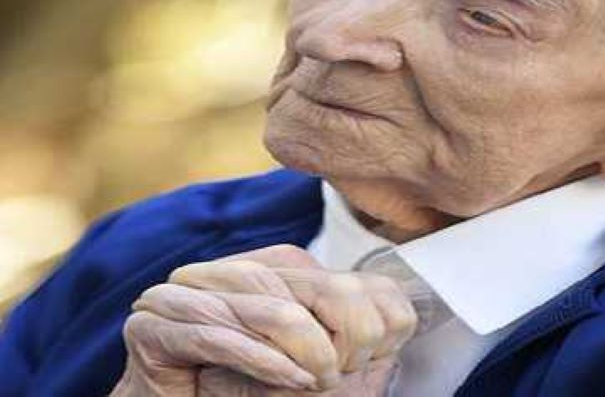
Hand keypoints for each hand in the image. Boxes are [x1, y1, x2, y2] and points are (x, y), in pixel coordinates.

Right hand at [109, 244, 417, 395]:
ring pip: (270, 307)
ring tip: (318, 381)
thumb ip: (351, 341)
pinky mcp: (152, 325)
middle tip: (340, 375)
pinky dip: (263, 361)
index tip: (369, 361)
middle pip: (314, 286)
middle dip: (341, 334)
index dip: (370, 319)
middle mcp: (232, 273)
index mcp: (274, 274)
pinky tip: (292, 380)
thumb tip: (400, 317)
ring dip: (305, 350)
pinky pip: (219, 334)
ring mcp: (186, 293)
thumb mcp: (312, 370)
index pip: (341, 279)